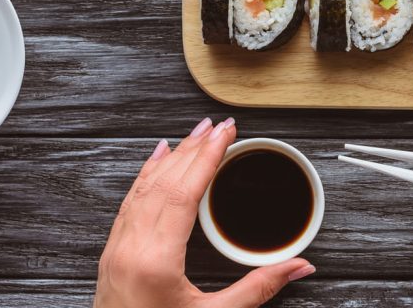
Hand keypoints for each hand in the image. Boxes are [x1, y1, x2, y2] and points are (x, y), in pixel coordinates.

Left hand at [94, 118, 315, 307]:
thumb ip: (259, 289)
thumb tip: (300, 266)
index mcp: (155, 258)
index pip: (184, 190)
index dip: (208, 157)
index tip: (227, 132)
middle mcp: (129, 247)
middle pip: (163, 181)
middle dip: (194, 148)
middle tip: (219, 124)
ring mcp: (116, 250)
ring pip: (143, 188)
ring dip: (171, 157)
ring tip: (194, 133)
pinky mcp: (112, 256)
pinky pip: (129, 203)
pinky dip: (145, 176)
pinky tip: (155, 161)